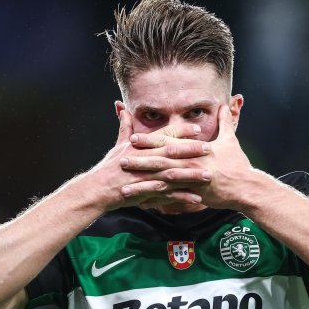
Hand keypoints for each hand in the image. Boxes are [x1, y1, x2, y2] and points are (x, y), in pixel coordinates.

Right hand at [80, 110, 214, 211]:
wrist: (99, 189)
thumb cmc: (109, 167)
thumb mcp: (118, 145)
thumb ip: (125, 127)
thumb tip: (123, 108)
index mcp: (141, 146)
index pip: (165, 135)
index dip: (182, 132)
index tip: (198, 129)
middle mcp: (146, 159)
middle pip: (172, 152)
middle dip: (192, 150)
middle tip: (210, 149)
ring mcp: (147, 176)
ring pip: (174, 174)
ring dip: (192, 175)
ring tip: (209, 175)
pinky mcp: (147, 192)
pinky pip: (168, 195)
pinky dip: (183, 197)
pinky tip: (197, 199)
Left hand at [119, 105, 253, 209]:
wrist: (246, 188)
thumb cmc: (238, 164)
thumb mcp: (231, 140)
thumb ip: (225, 123)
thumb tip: (224, 106)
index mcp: (194, 149)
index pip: (168, 141)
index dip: (149, 139)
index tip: (133, 137)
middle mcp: (189, 163)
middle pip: (160, 161)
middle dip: (139, 160)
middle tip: (121, 159)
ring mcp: (190, 180)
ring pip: (161, 182)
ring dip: (142, 184)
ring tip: (124, 187)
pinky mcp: (193, 195)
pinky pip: (170, 199)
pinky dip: (155, 201)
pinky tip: (141, 204)